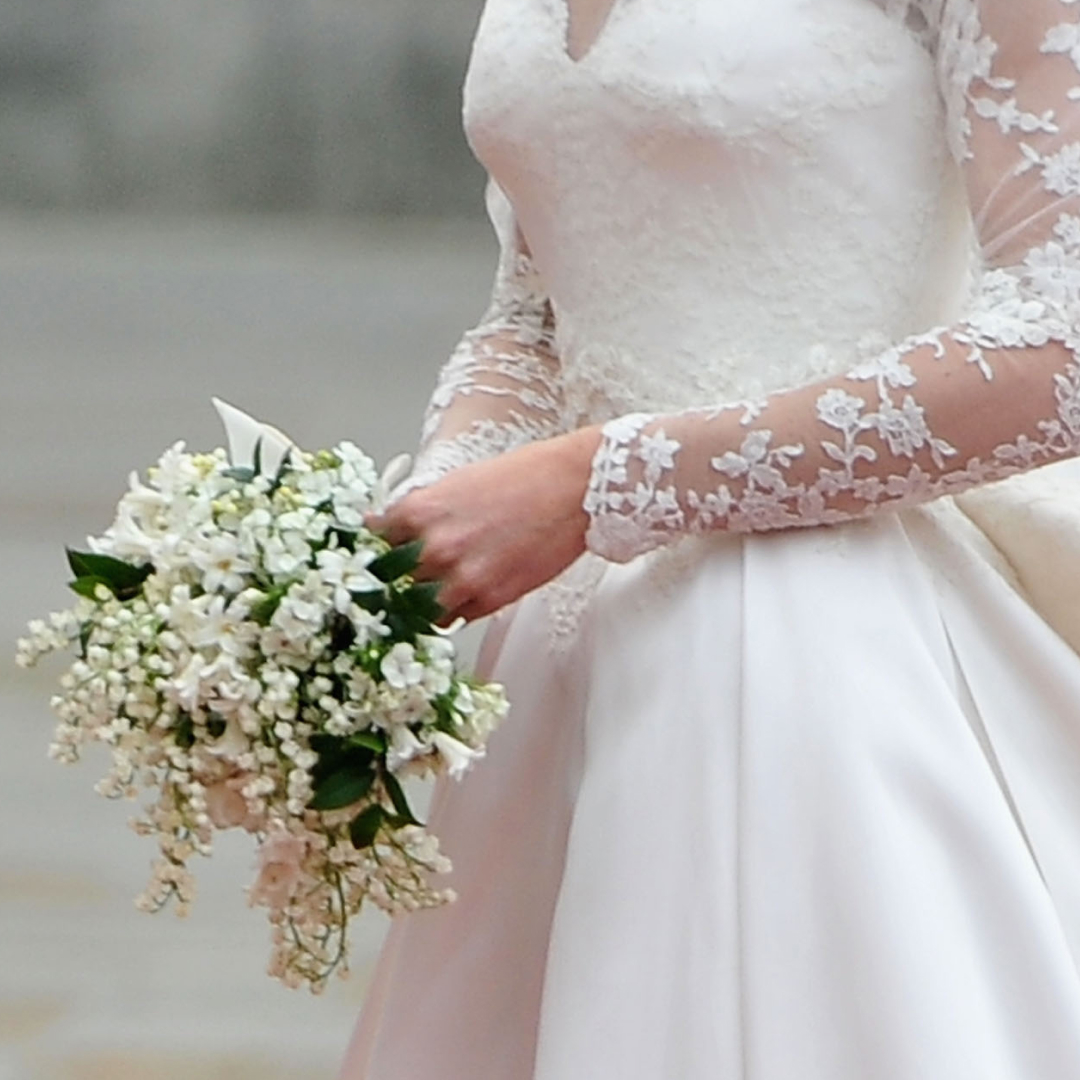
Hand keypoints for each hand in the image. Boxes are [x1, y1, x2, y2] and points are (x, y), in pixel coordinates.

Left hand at [367, 427, 602, 623]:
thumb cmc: (519, 477)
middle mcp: (434, 550)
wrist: (571, 489)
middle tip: (401, 580)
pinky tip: (465, 589)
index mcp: (418, 512)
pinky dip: (454, 609)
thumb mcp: (454, 483)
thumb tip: (382, 526)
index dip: (373, 553)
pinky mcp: (490, 600)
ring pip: (420, 610)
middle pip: (391, 584)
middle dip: (395, 582)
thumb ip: (417, 510)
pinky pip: (455, 618)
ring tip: (436, 589)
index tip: (373, 560)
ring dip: (423, 603)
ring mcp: (461, 579)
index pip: (373, 546)